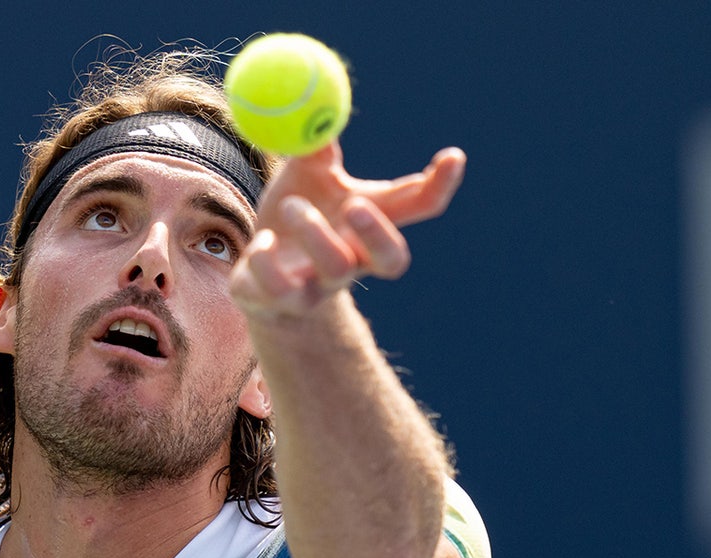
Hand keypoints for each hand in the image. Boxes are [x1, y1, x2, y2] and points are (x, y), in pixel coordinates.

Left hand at [230, 143, 465, 317]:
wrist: (257, 279)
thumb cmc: (289, 219)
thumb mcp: (304, 176)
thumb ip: (315, 145)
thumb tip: (321, 101)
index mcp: (367, 221)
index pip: (417, 207)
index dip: (440, 185)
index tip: (453, 156)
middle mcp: (354, 259)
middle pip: (391, 259)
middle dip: (379, 232)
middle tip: (356, 205)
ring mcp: (320, 286)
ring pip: (337, 268)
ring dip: (315, 232)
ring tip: (291, 205)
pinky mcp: (281, 302)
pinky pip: (279, 289)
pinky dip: (267, 261)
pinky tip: (262, 242)